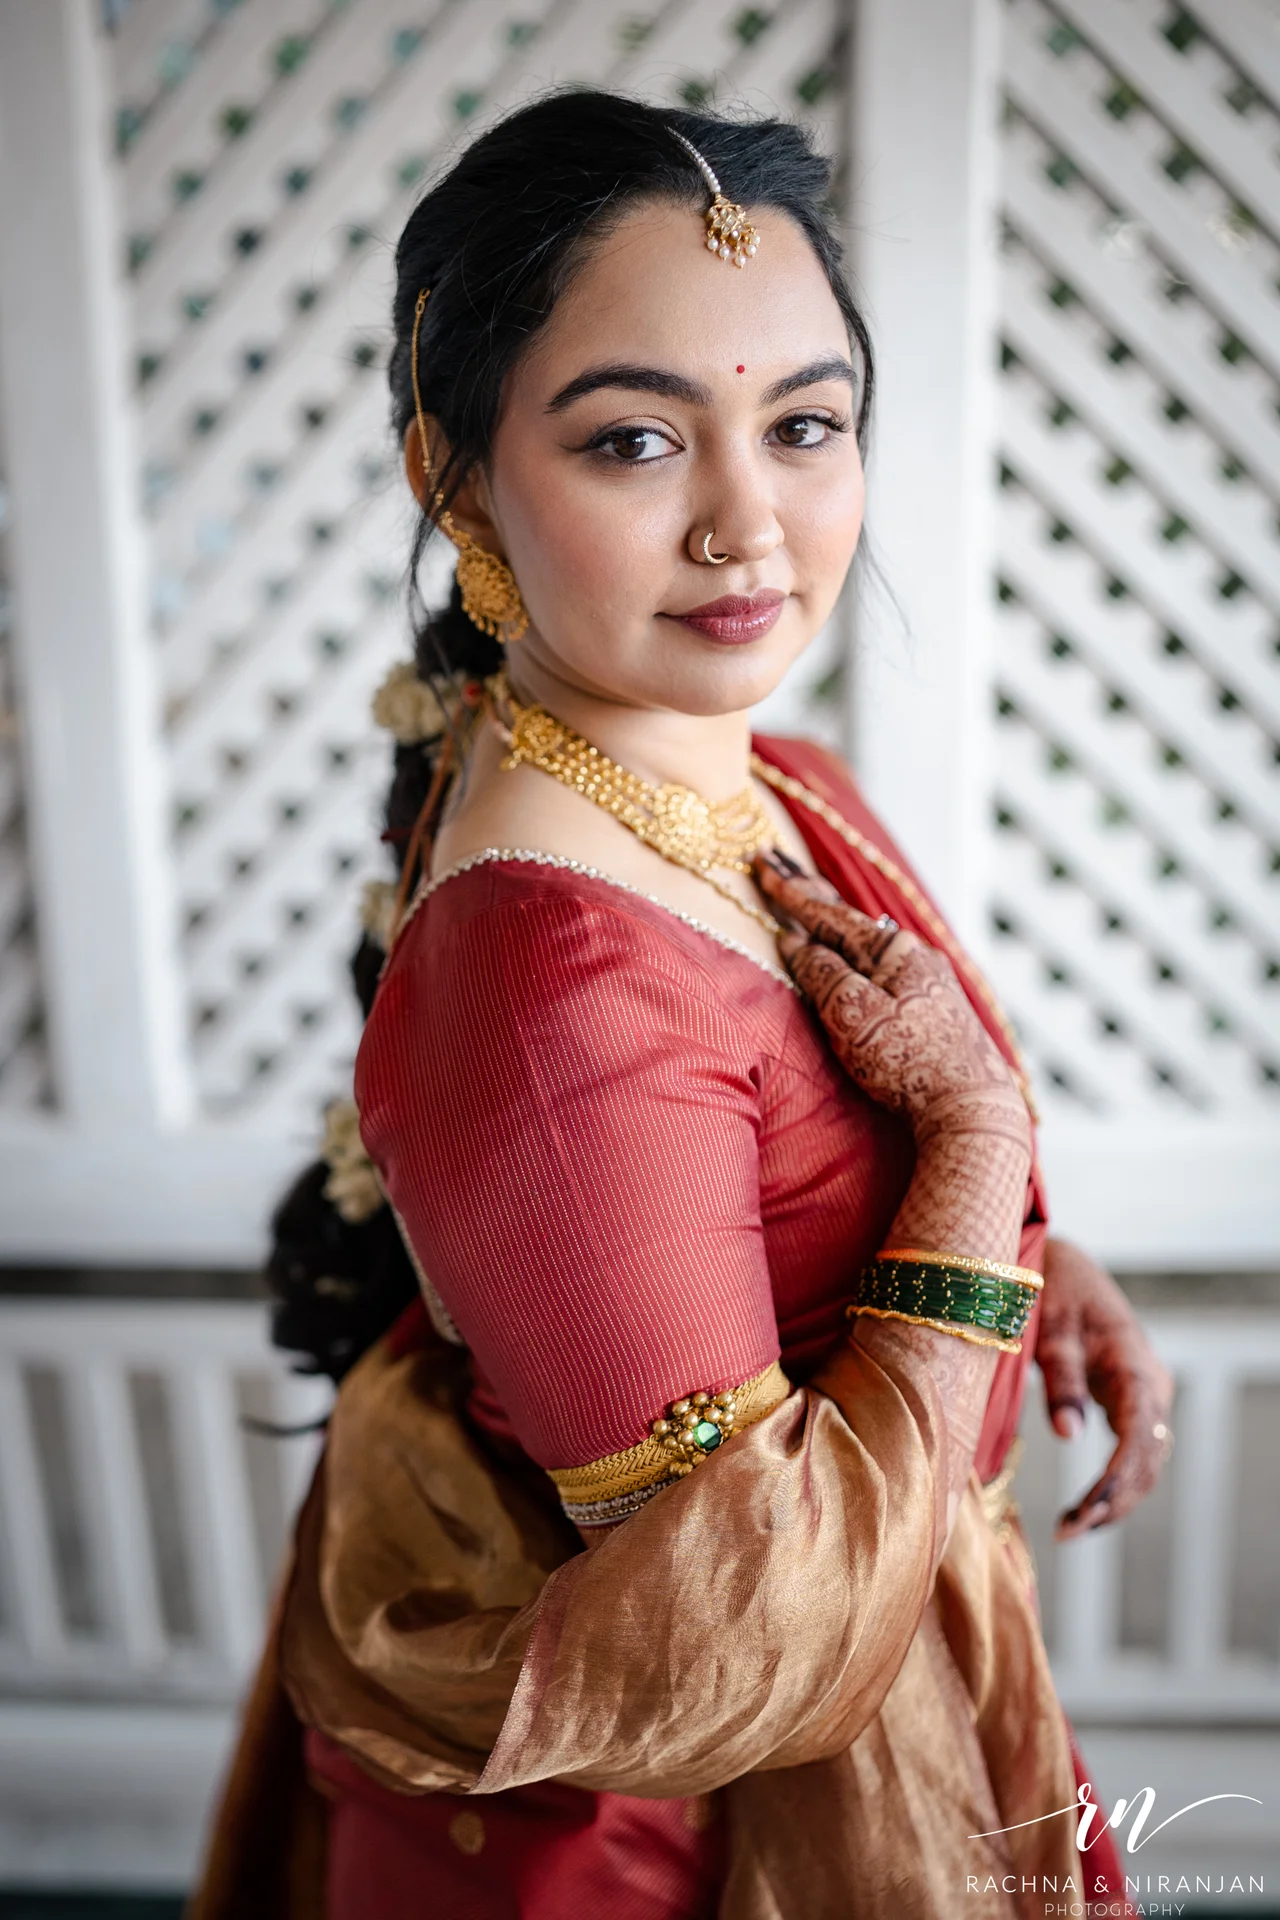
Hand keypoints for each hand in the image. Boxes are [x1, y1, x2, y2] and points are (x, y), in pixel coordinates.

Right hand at [753, 853, 1026, 1149]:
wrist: (972, 1107)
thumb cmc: (909, 1062)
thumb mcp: (852, 1014)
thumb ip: (821, 973)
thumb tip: (797, 943)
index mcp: (893, 948)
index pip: (828, 914)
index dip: (790, 892)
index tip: (763, 862)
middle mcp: (914, 954)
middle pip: (849, 920)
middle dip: (808, 894)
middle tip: (776, 861)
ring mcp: (927, 980)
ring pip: (868, 941)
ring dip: (834, 921)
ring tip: (811, 897)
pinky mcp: (933, 1007)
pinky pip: (883, 964)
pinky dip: (856, 949)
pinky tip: (857, 950)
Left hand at [1037, 1237, 1175, 1539]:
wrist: (1064, 1267)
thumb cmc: (1054, 1290)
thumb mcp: (1051, 1329)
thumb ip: (1061, 1379)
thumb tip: (1069, 1435)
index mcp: (1135, 1366)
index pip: (1138, 1439)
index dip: (1114, 1482)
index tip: (1083, 1513)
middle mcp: (1152, 1386)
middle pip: (1148, 1461)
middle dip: (1113, 1502)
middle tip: (1069, 1531)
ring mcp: (1146, 1396)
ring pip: (1145, 1463)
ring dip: (1116, 1500)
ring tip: (1073, 1528)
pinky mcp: (1132, 1403)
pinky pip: (1134, 1453)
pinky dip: (1115, 1484)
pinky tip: (1087, 1508)